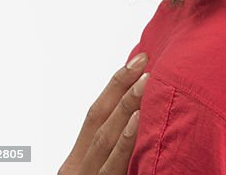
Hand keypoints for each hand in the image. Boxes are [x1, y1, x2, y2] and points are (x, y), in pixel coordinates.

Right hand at [58, 54, 147, 174]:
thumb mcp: (106, 172)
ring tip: (146, 82)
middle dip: (120, 87)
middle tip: (144, 61)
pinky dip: (124, 143)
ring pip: (104, 138)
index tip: (139, 61)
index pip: (96, 114)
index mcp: (79, 160)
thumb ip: (115, 151)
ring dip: (125, 107)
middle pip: (97, 118)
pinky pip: (112, 166)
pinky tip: (137, 121)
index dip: (116, 85)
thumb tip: (142, 117)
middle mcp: (79, 167)